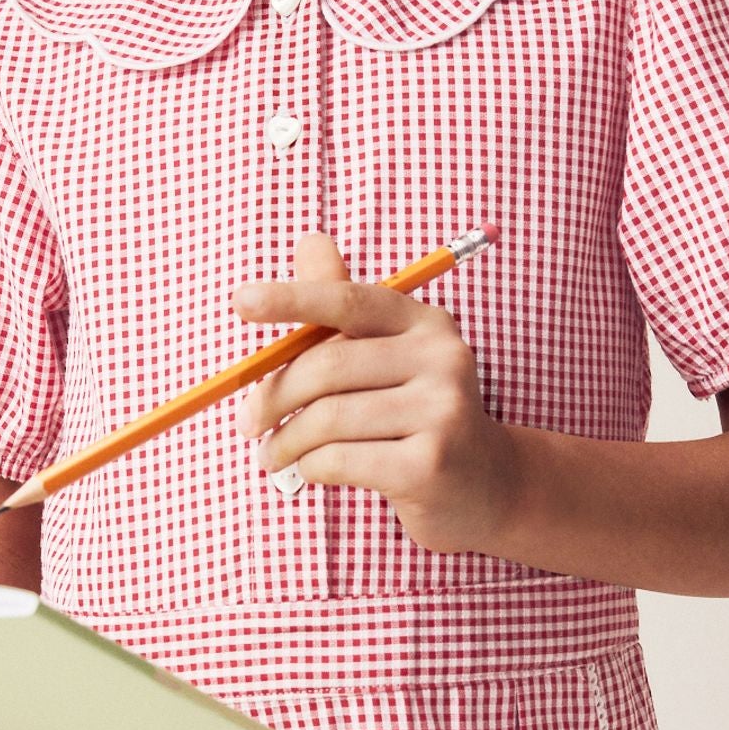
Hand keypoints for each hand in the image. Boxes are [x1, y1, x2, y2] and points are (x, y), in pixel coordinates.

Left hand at [229, 231, 520, 555]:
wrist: (488, 487)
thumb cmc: (418, 417)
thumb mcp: (389, 358)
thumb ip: (345, 309)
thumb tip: (309, 242)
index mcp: (426, 323)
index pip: (348, 300)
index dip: (291, 298)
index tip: (240, 301)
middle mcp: (443, 358)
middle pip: (328, 365)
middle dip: (272, 395)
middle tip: (246, 423)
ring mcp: (443, 413)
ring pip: (327, 419)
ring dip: (284, 441)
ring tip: (272, 455)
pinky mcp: (430, 465)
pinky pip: (338, 460)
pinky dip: (309, 468)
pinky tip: (310, 471)